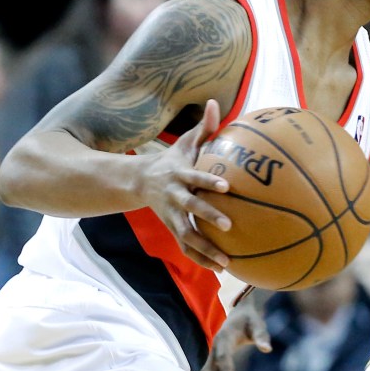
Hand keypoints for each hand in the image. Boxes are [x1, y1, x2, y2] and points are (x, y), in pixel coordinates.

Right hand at [141, 98, 231, 270]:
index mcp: (180, 175)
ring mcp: (172, 216)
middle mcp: (175, 197)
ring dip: (206, 249)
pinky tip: (220, 268)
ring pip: (187, 235)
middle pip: (191, 209)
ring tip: (227, 262)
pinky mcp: (173, 228)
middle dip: (208, 217)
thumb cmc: (172, 160)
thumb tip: (216, 102)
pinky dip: (201, 259)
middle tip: (229, 225)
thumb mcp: (184, 142)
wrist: (139, 181)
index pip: (196, 178)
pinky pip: (186, 247)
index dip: (209, 182)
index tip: (227, 187)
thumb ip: (203, 126)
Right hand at [200, 289, 271, 370]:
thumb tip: (267, 349)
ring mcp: (214, 351)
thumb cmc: (251, 320)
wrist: (241, 311)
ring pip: (207, 369)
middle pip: (210, 365)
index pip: (224, 355)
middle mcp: (216, 345)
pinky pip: (210, 370)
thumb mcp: (258, 325)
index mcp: (225, 337)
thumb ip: (261, 337)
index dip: (226, 369)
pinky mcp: (215, 356)